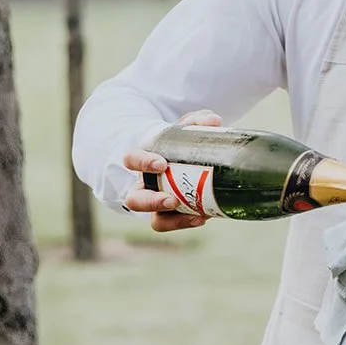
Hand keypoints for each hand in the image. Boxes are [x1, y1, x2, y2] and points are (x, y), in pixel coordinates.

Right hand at [121, 109, 222, 231]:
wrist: (191, 160)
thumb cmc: (183, 141)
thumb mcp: (190, 126)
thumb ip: (199, 120)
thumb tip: (214, 123)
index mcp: (144, 160)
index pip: (132, 160)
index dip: (142, 163)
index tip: (161, 164)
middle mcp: (146, 186)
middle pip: (135, 200)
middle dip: (150, 201)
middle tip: (171, 200)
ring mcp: (159, 204)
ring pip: (154, 220)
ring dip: (171, 221)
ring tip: (194, 216)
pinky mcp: (174, 216)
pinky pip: (175, 224)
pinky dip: (187, 223)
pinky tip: (203, 218)